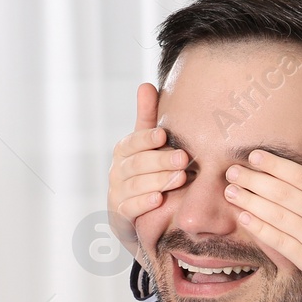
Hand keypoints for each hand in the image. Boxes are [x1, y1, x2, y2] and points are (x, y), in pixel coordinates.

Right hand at [106, 82, 186, 260]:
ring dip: (158, 181)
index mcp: (124, 152)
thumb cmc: (147, 173)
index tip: (162, 135)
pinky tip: (159, 199)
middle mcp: (117, 172)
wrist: (138, 217)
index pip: (132, 142)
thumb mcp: (147, 145)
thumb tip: (146, 84)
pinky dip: (143, 203)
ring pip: (134, 186)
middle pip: (136, 164)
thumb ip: (147, 118)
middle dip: (160, 161)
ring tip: (180, 178)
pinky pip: (129, 209)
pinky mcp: (120, 216)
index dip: (146, 138)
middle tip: (184, 159)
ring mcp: (117, 194)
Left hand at [223, 132, 301, 295]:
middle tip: (232, 170)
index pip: (300, 176)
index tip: (253, 156)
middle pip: (283, 194)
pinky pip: (278, 241)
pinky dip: (258, 228)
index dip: (274, 165)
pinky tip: (242, 217)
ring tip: (230, 191)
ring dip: (250, 202)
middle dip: (254, 180)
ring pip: (276, 216)